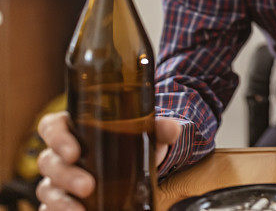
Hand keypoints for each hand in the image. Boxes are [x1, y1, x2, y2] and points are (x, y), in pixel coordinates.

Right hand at [36, 112, 182, 209]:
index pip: (52, 126)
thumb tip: (173, 129)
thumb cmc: (131, 143)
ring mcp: (57, 179)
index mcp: (74, 128)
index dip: (57, 137)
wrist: (135, 165)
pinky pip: (49, 208)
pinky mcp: (61, 200)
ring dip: (61, 200)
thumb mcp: (145, 134)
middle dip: (66, 175)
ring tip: (81, 210)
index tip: (75, 151)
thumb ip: (158, 129)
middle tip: (88, 186)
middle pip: (49, 161)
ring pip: (47, 188)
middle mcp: (60, 154)